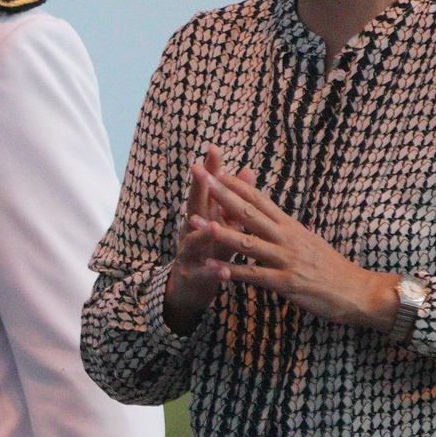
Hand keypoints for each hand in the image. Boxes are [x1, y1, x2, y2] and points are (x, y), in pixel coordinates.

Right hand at [159, 148, 247, 323]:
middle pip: (193, 207)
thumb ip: (234, 200)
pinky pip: (202, 273)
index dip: (210, 170)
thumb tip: (247, 170)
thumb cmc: (211, 250)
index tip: (214, 149)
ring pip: (194, 241)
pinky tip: (223, 271)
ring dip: (203, 233)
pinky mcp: (191, 276)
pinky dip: (212, 272)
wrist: (190, 287)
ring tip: (214, 226)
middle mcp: (191, 230)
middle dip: (197, 189)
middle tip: (199, 172)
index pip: (206, 189)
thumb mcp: (223, 223)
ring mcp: (188, 253)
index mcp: (202, 216)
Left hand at [181, 152, 405, 334]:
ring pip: (248, 242)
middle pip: (250, 213)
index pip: (260, 201)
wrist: (358, 291)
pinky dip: (232, 272)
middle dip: (224, 196)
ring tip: (195, 222)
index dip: (238, 186)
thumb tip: (273, 217)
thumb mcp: (308, 242)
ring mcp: (286, 259)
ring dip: (219, 232)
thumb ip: (287, 230)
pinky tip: (213, 269)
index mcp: (291, 227)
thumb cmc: (330, 268)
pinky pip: (255, 276)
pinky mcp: (287, 282)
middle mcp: (287, 238)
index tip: (217, 171)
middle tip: (202, 179)